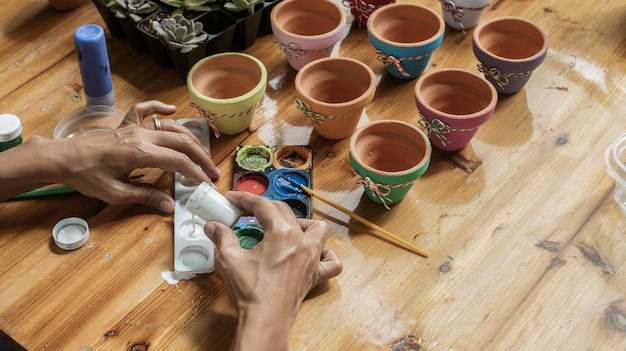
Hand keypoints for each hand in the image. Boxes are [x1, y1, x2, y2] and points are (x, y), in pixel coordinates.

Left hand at [49, 100, 219, 211]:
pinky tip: (171, 110)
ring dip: (190, 139)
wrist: (61, 158)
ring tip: (201, 154)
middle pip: (182, 143)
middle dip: (201, 158)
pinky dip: (159, 108)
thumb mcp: (116, 193)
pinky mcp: (125, 125)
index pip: (179, 162)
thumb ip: (145, 196)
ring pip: (171, 128)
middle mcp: (142, 137)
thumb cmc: (85, 177)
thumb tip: (170, 206)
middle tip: (212, 172)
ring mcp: (134, 128)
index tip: (207, 184)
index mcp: (141, 153)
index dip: (197, 173)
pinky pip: (145, 111)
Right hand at [204, 191, 341, 350]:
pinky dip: (325, 254)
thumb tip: (214, 226)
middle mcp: (301, 242)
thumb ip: (222, 238)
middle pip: (285, 212)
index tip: (233, 199)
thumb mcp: (230, 259)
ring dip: (302, 224)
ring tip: (283, 227)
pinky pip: (330, 262)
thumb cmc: (251, 293)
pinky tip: (313, 253)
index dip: (245, 199)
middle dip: (265, 208)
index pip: (263, 206)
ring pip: (317, 230)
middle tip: (247, 212)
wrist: (264, 321)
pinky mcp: (314, 275)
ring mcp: (311, 259)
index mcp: (282, 233)